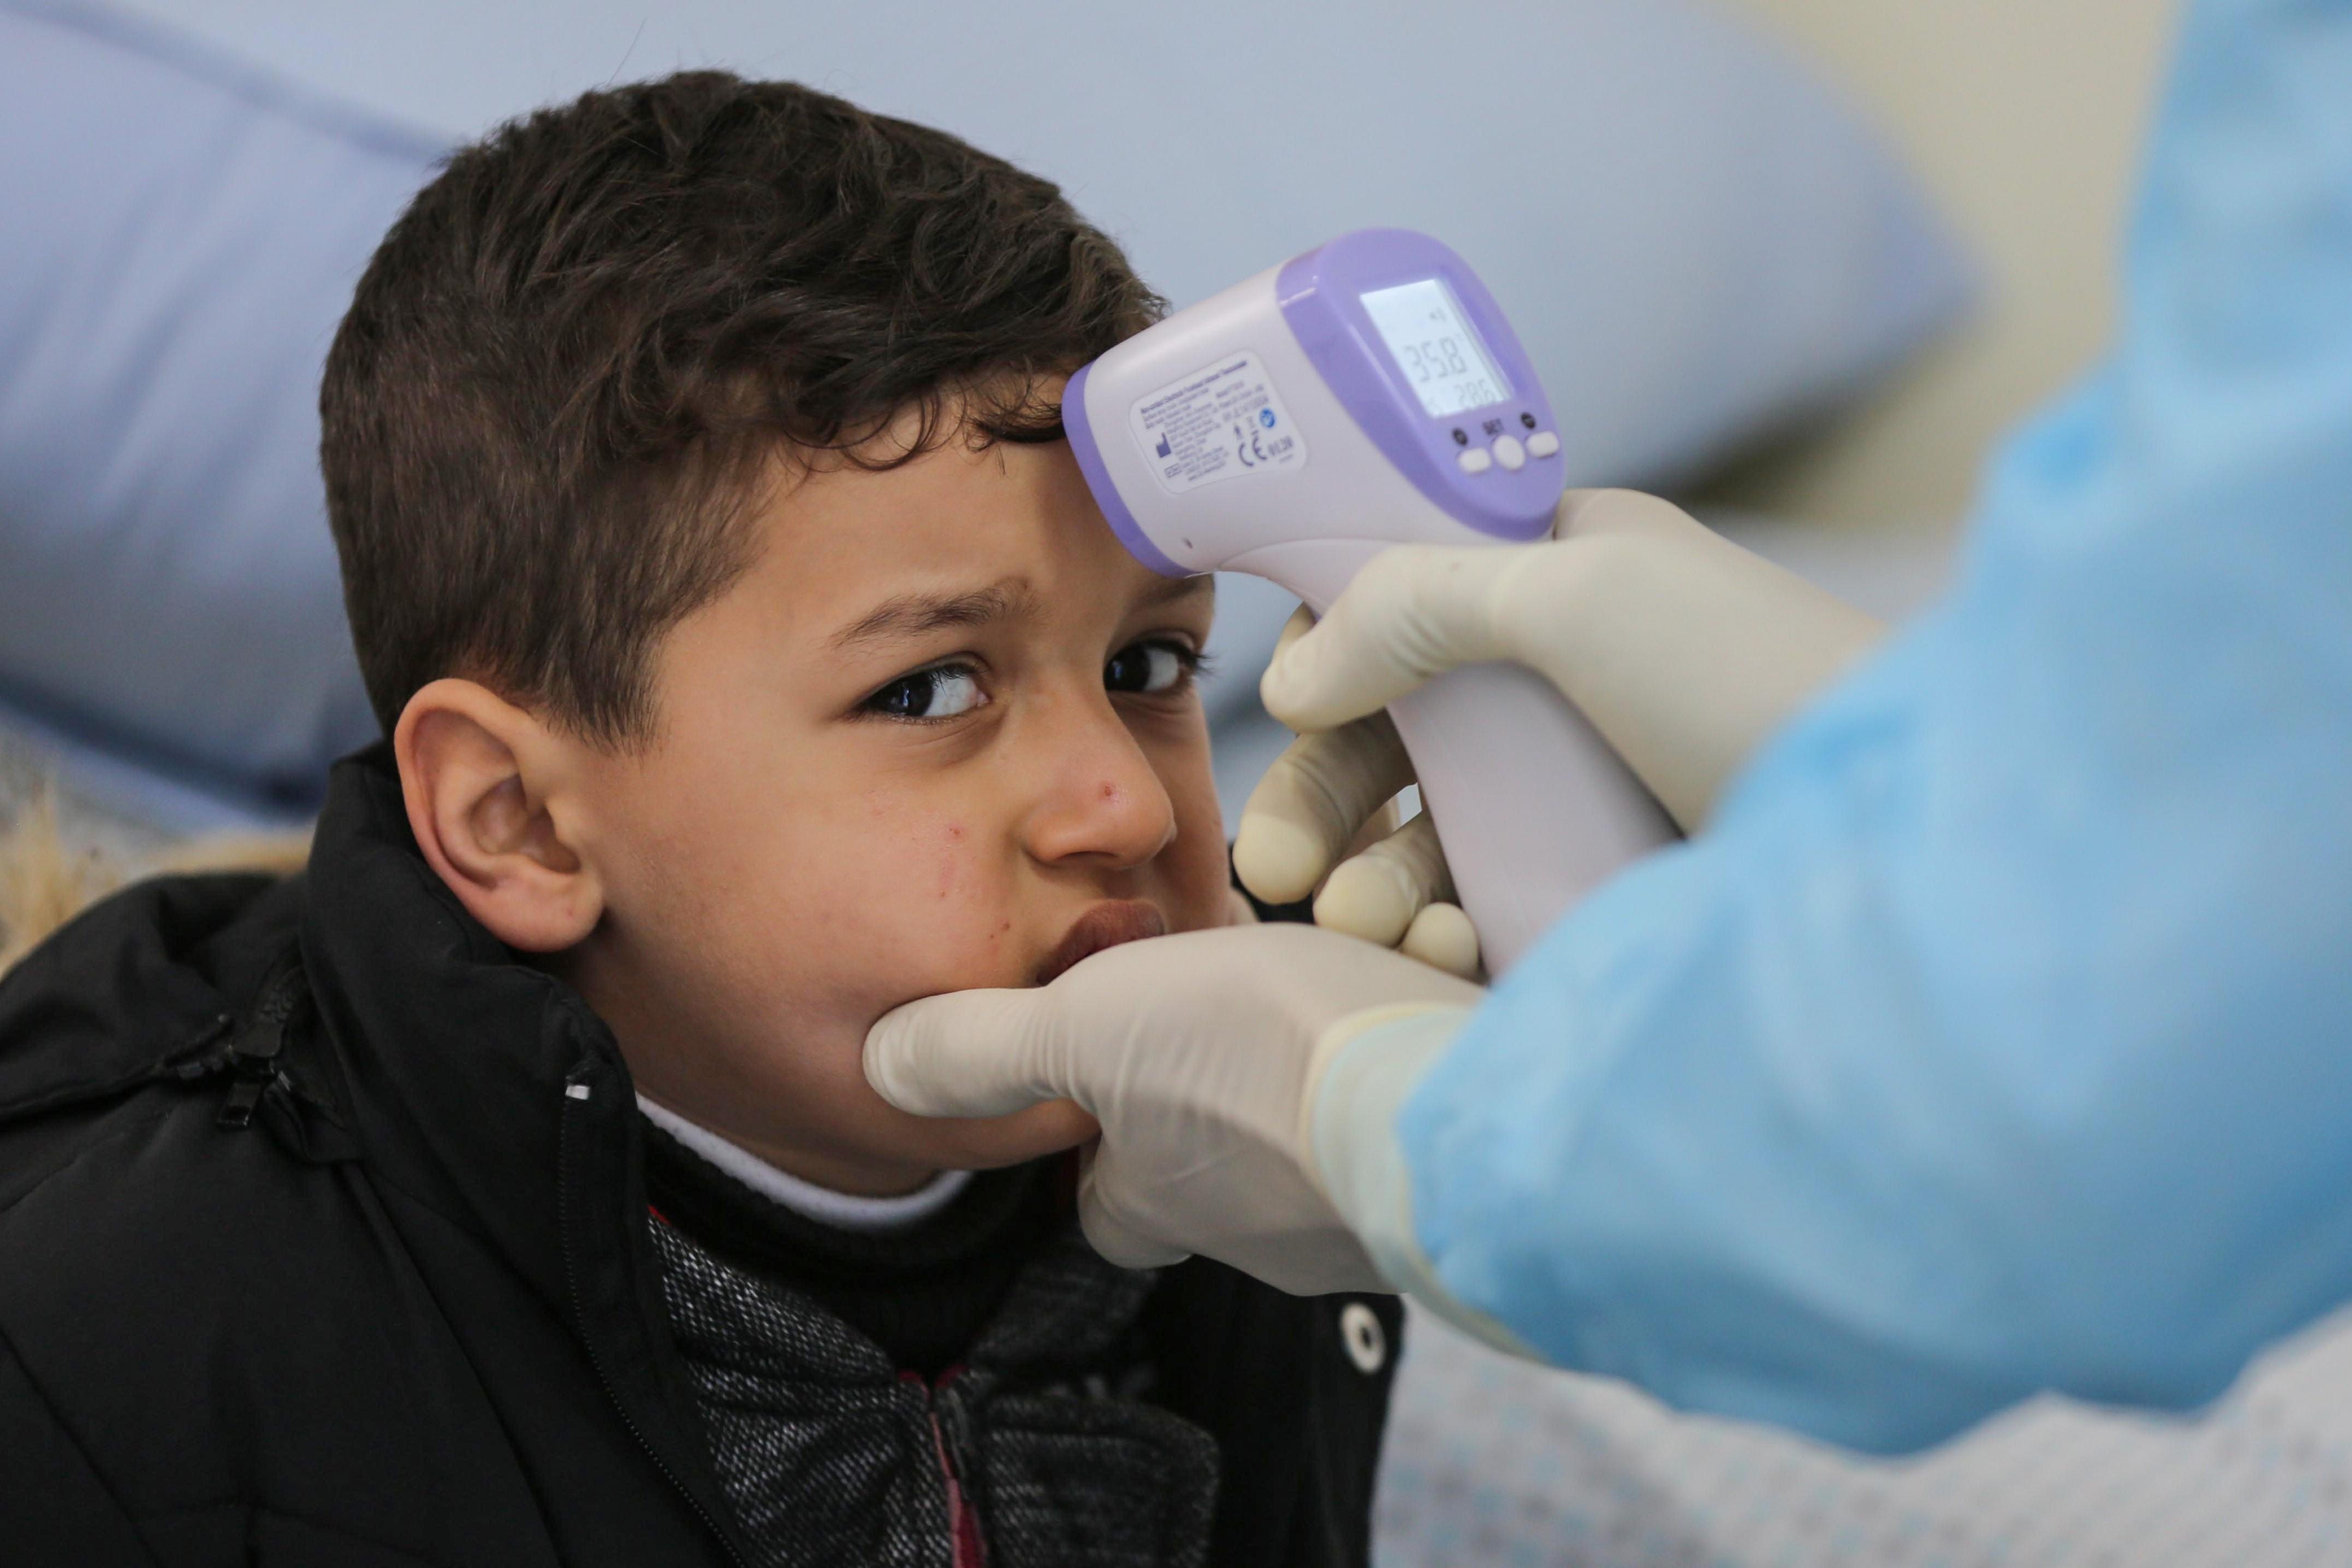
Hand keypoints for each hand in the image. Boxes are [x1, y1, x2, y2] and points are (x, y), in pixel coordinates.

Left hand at [864, 923, 1480, 1294]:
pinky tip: (1416, 1013)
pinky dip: (1404, 1068)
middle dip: (1218, 1101)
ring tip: (1332, 994)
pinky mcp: (1451, 1181)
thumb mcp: (1084, 1025)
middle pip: (1211, 1170)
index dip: (1097, 1139)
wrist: (1443, 1104)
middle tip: (1236, 1008)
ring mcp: (1360, 1221)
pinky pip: (1409, 1116)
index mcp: (1156, 1202)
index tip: (1111, 1069)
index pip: (1103, 1199)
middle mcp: (1255, 1233)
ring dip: (1317, 1077)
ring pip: (1314, 1143)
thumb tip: (880, 1064)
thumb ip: (985, 1048)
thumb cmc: (1248, 1063)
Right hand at [1233, 489, 1883, 960]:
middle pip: (1405, 739)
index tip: (1285, 714)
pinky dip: (1448, 935)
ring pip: (1440, 838)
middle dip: (1329, 801)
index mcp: (1575, 581)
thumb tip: (1292, 672)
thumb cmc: (1763, 685)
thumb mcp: (1582, 597)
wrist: (1933, 845)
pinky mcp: (1618, 902)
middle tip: (1278, 871)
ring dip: (1378, 881)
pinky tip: (1446, 953)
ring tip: (1368, 927)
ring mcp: (1601, 800)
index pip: (1408, 604)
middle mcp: (1581, 687)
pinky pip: (1496, 914)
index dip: (1332, 655)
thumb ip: (1420, 604)